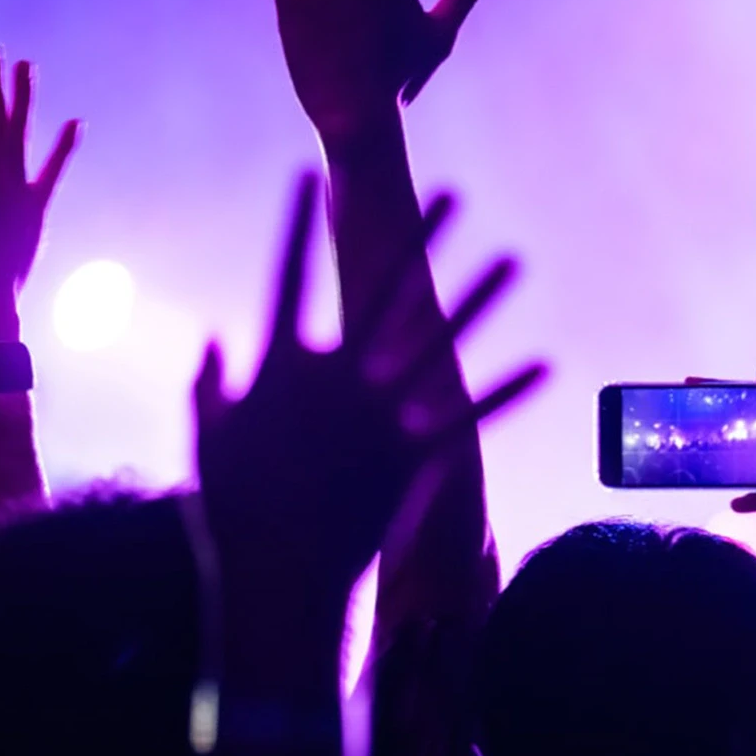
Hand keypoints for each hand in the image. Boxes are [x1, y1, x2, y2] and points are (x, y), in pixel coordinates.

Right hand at [195, 174, 542, 601]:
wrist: (275, 581)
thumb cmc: (234, 513)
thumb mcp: (208, 441)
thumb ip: (208, 386)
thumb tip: (212, 338)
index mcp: (282, 367)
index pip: (287, 275)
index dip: (295, 224)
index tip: (305, 174)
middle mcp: (339, 378)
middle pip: (384, 289)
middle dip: (420, 238)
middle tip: (452, 191)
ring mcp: (380, 414)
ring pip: (439, 340)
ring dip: (481, 298)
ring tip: (516, 255)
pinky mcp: (412, 454)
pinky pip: (468, 415)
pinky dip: (507, 391)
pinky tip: (547, 363)